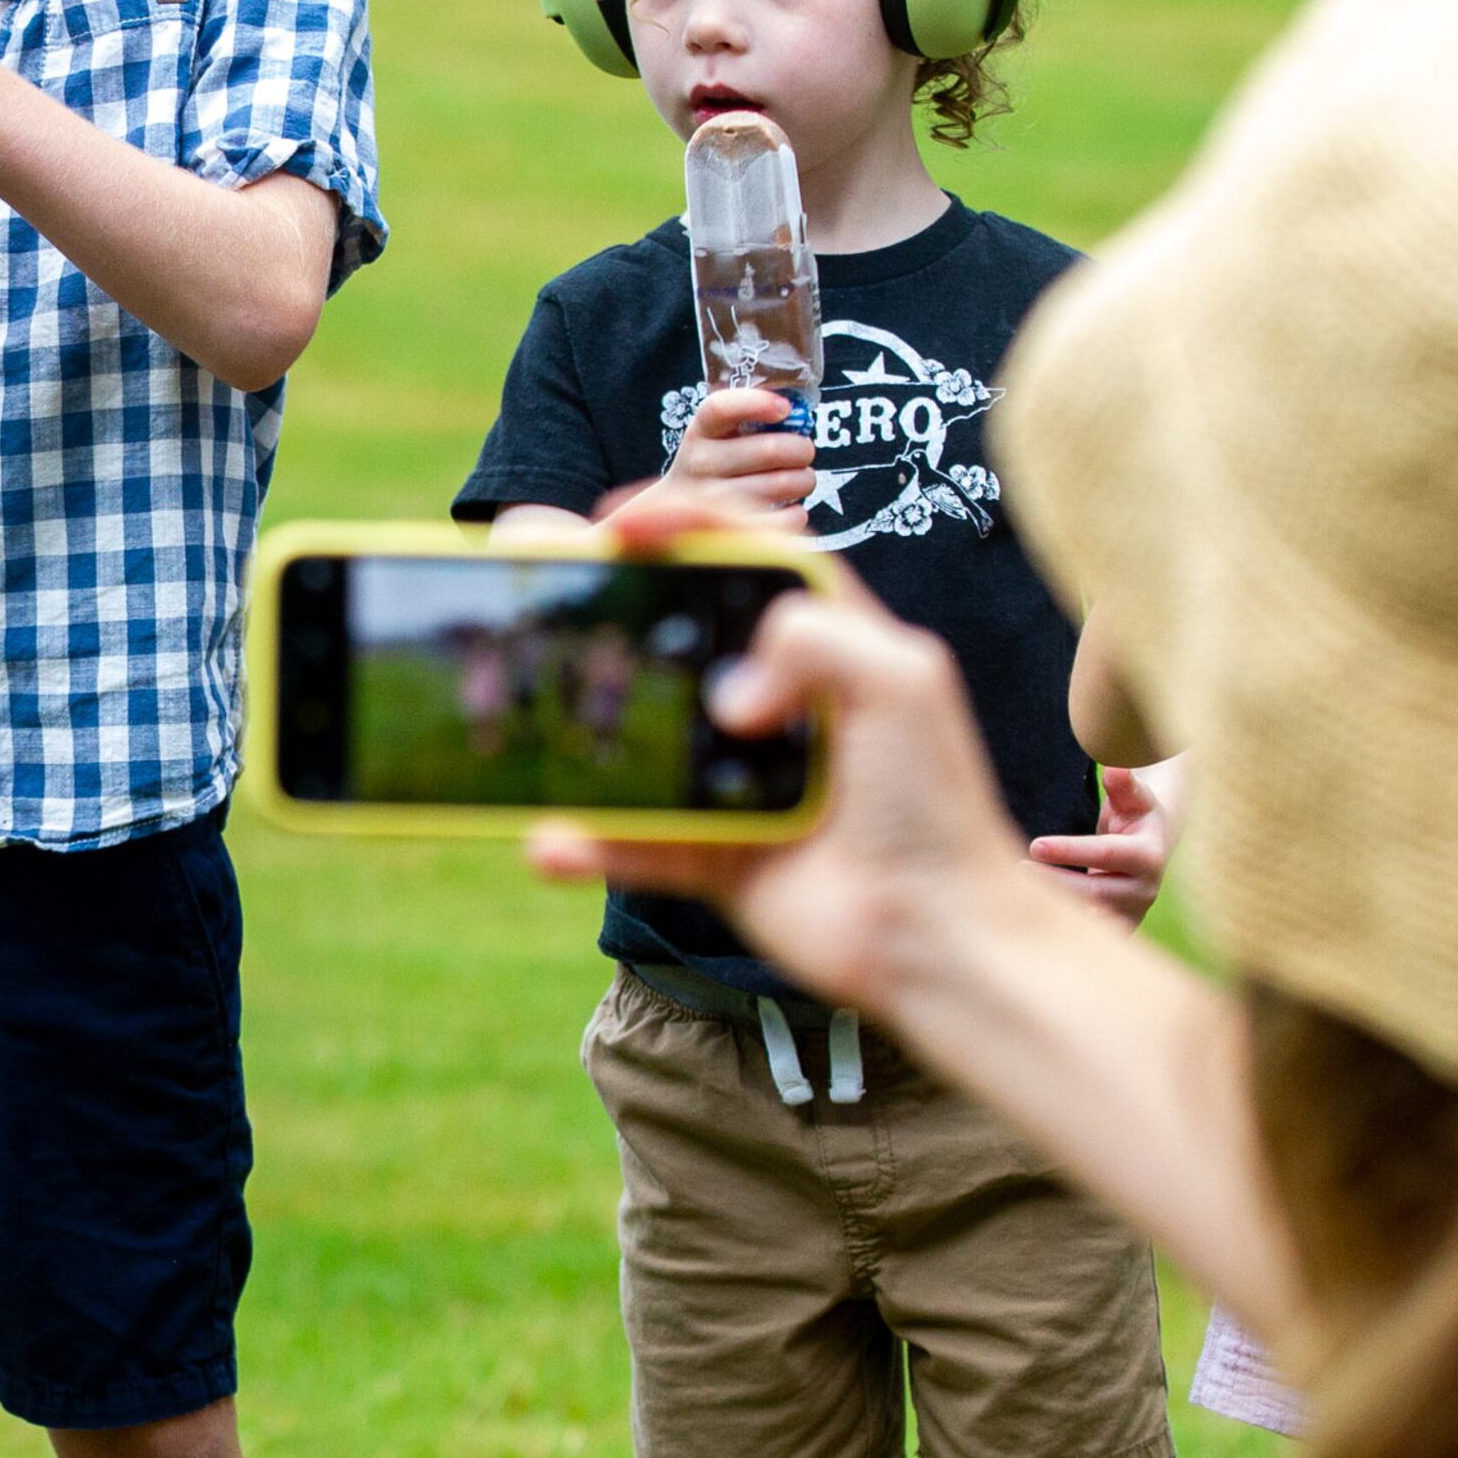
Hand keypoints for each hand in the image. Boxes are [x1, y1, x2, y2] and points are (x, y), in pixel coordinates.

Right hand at [532, 497, 1058, 1012]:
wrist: (938, 934)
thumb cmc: (936, 802)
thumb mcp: (902, 680)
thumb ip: (814, 638)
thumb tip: (727, 697)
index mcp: (827, 640)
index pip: (745, 555)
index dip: (684, 524)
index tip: (620, 523)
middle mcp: (776, 700)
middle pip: (674, 634)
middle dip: (603, 605)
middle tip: (539, 581)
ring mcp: (737, 778)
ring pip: (638, 738)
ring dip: (576, 724)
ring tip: (519, 708)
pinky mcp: (714, 853)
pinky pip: (633, 841)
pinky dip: (589, 843)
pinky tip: (551, 841)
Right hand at [617, 386, 816, 530]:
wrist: (674, 512)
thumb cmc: (714, 464)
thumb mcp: (717, 434)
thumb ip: (749, 418)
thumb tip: (798, 412)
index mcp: (701, 430)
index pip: (720, 408)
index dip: (756, 403)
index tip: (784, 408)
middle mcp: (700, 463)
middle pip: (769, 450)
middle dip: (801, 449)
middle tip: (804, 452)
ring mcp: (711, 500)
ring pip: (781, 484)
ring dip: (804, 480)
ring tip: (799, 480)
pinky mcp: (730, 532)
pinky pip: (782, 520)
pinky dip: (797, 514)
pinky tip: (791, 508)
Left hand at [1028, 765, 1173, 928]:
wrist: (1152, 852)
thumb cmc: (1136, 816)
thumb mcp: (1134, 798)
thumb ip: (1124, 784)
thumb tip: (1115, 766)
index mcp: (1148, 856)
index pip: (1105, 854)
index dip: (1070, 850)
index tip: (1035, 845)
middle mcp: (1144, 890)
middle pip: (1093, 892)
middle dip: (1054, 883)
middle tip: (1014, 871)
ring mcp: (1132, 914)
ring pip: (1089, 919)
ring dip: (1055, 909)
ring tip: (1016, 896)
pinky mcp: (1120, 929)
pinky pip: (1089, 934)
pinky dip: (1061, 930)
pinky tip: (1029, 921)